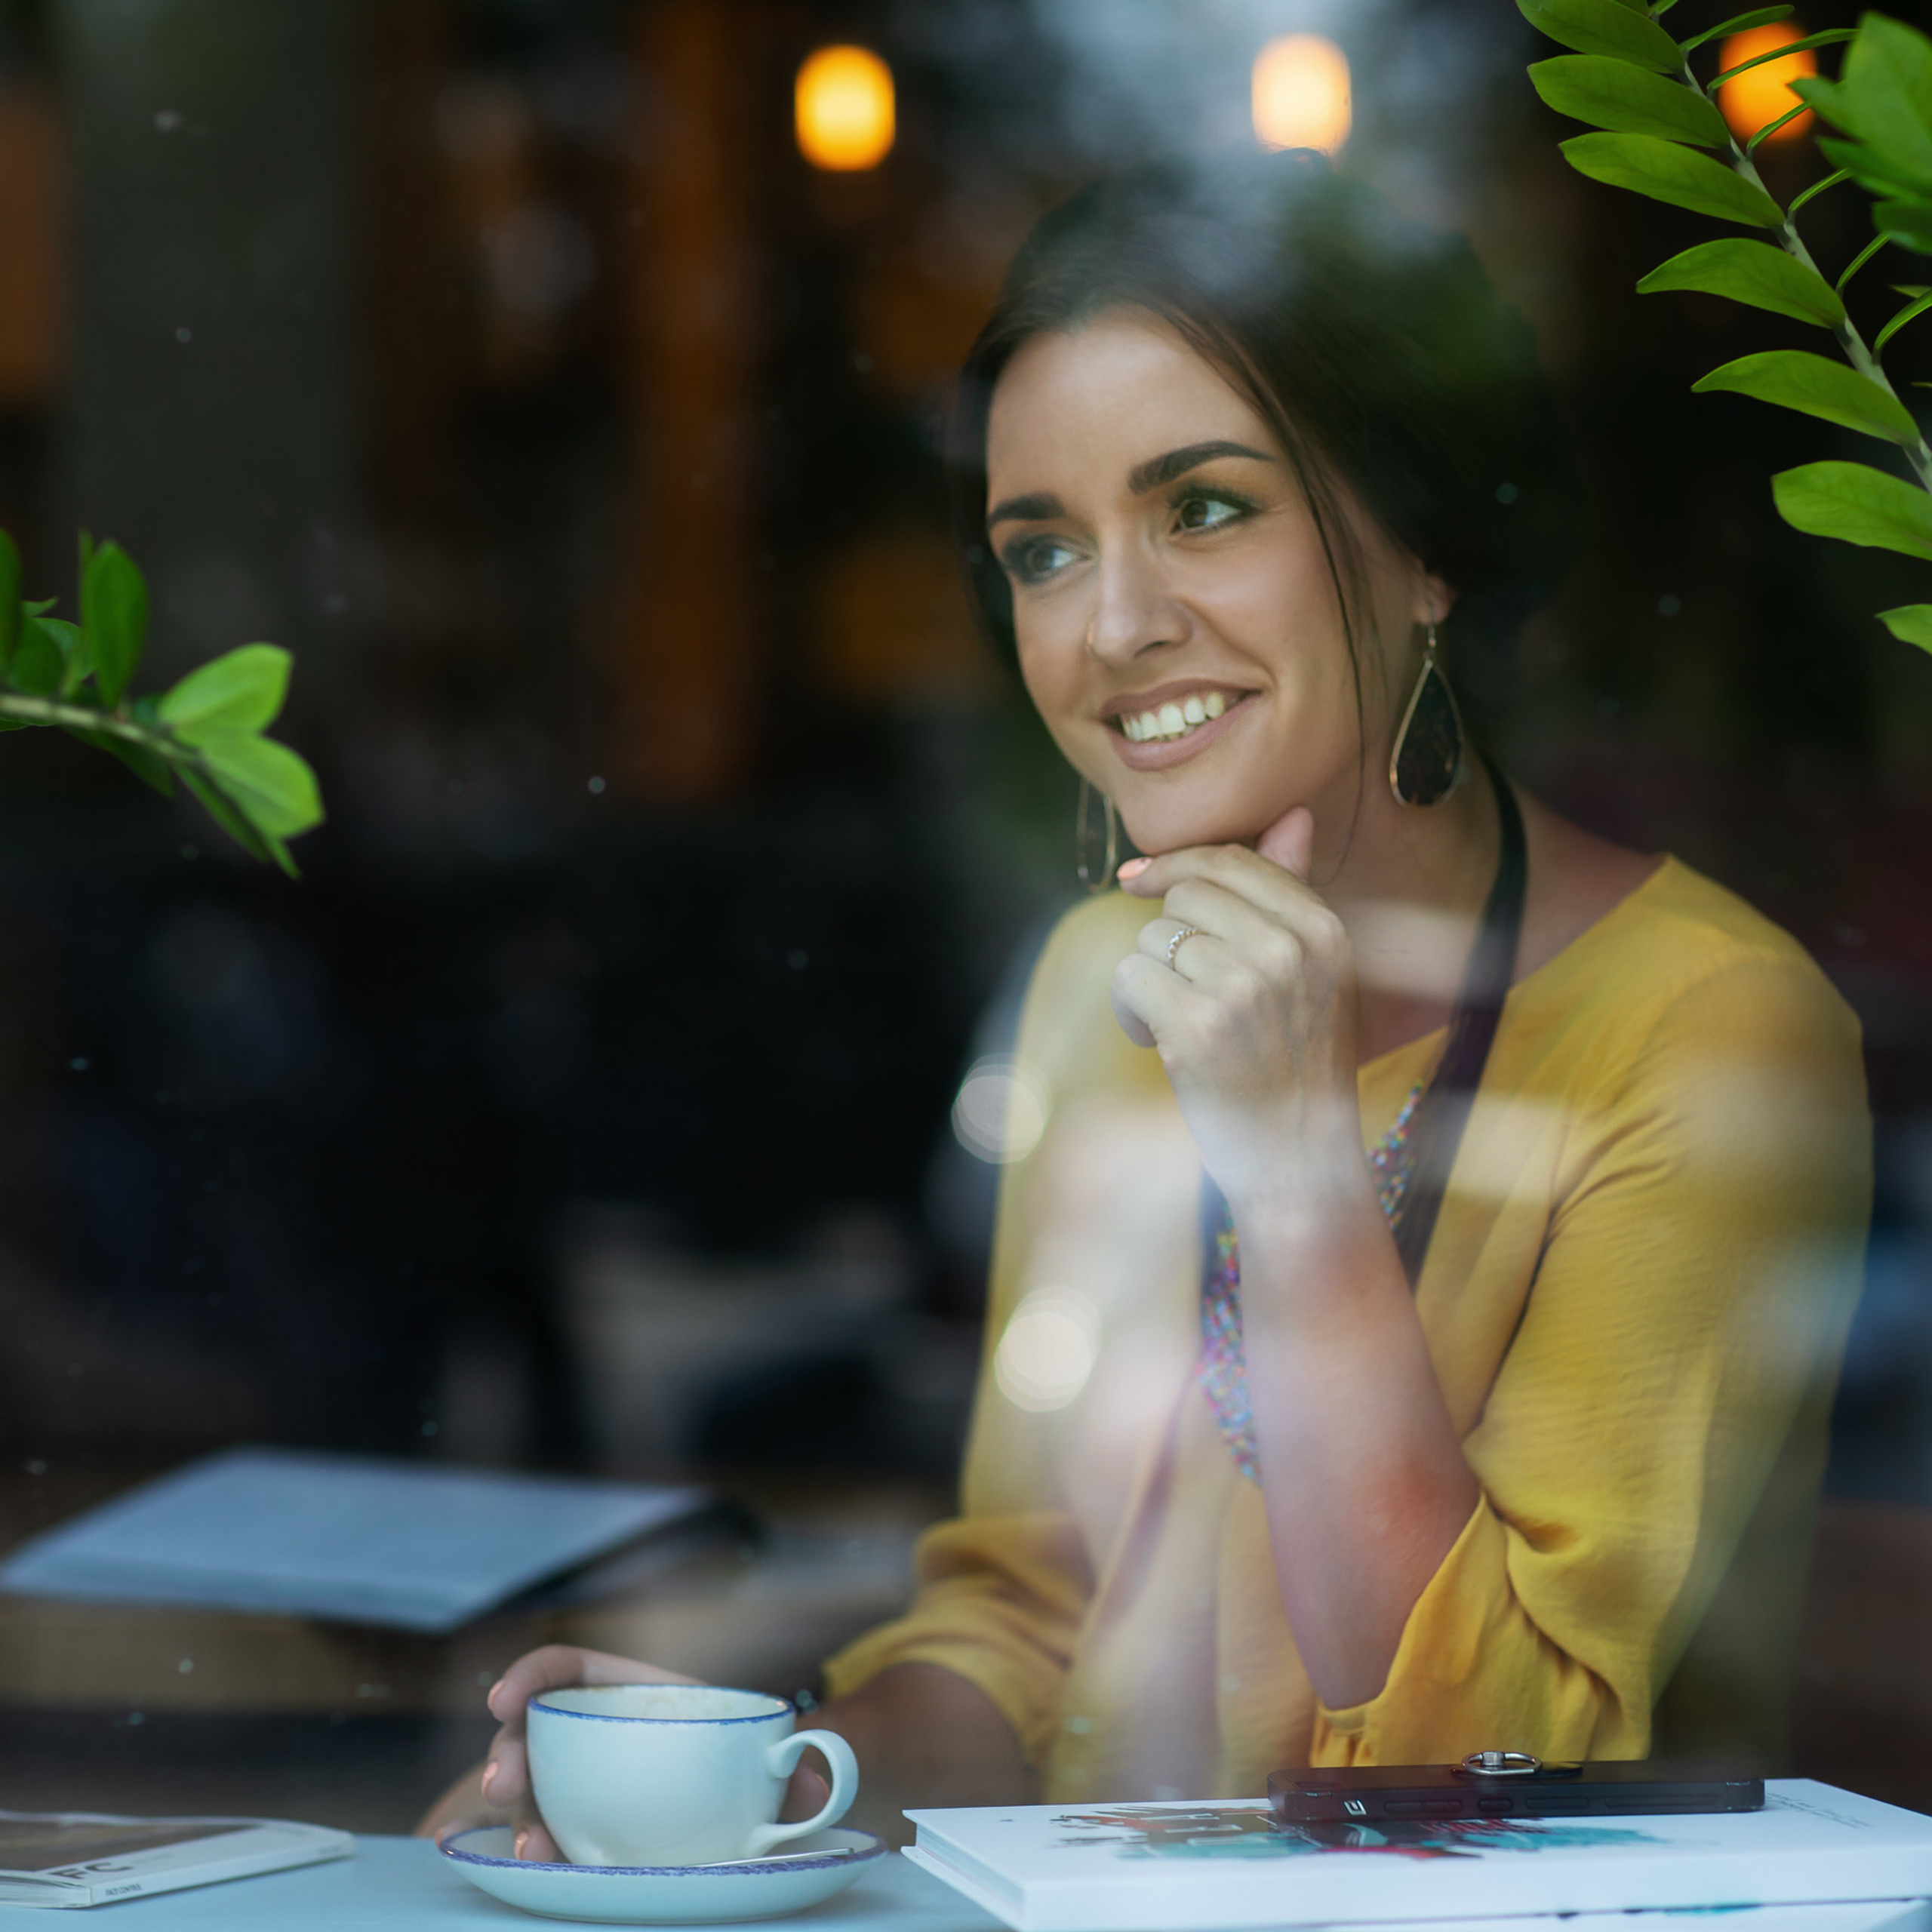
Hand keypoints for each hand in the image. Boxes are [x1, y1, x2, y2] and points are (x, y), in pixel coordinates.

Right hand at [414, 1646, 833, 1861]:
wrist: (747, 1806)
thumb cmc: (746, 1766)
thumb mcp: (768, 1756)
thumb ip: (794, 1768)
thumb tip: (815, 1783)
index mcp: (626, 1692)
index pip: (565, 1667)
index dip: (529, 1673)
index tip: (504, 1699)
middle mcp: (589, 1733)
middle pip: (530, 1731)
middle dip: (508, 1754)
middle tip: (503, 1785)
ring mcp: (576, 1783)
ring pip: (527, 1789)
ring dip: (517, 1815)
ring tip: (530, 1849)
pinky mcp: (577, 1830)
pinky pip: (543, 1831)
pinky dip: (531, 1846)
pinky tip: (532, 1867)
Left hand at [1110, 806, 1362, 1206]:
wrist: (1299, 1160)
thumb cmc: (1300, 1062)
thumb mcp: (1318, 972)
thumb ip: (1294, 890)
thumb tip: (1294, 813)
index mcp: (1322, 929)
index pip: (1230, 861)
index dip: (1174, 867)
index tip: (1137, 882)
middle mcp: (1287, 951)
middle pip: (1183, 898)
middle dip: (1168, 939)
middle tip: (1189, 990)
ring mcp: (1241, 989)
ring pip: (1151, 939)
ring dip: (1149, 979)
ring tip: (1179, 1022)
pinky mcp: (1196, 1028)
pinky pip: (1129, 977)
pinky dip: (1128, 1010)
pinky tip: (1155, 1040)